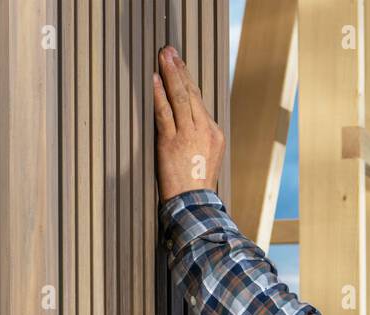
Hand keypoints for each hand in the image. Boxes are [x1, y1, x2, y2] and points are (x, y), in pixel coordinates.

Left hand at [152, 46, 224, 201]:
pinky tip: (155, 80)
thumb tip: (186, 125)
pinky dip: (159, 95)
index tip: (180, 66)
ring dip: (171, 74)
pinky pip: (165, 113)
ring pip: (180, 98)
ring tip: (163, 57)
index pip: (198, 101)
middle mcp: (204, 130)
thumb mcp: (206, 160)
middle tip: (169, 52)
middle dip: (179, 70)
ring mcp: (188, 136)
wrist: (195, 206)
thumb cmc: (196, 187)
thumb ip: (198, 140)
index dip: (187, 81)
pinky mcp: (171, 143)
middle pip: (190, 94)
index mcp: (214, 134)